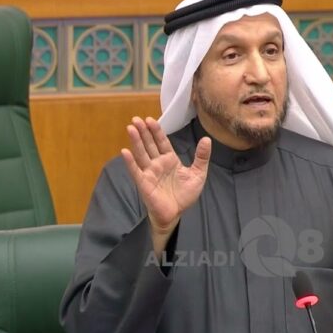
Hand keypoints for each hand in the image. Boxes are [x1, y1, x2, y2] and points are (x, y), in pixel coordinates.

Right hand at [121, 117, 211, 255]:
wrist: (176, 214)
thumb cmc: (184, 195)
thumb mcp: (198, 174)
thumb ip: (202, 157)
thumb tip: (207, 139)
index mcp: (169, 159)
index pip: (162, 141)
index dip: (156, 131)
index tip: (150, 119)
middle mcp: (157, 163)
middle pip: (149, 144)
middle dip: (143, 131)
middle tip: (136, 118)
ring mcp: (149, 172)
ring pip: (141, 154)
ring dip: (136, 141)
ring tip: (130, 128)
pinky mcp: (144, 183)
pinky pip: (136, 171)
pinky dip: (130, 162)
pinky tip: (125, 152)